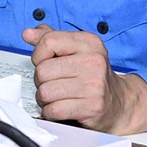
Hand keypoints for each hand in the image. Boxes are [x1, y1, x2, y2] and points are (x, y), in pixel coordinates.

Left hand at [22, 25, 146, 133]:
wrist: (118, 103)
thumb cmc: (92, 75)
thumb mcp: (76, 50)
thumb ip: (51, 38)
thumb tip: (28, 33)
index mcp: (89, 42)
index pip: (48, 41)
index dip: (38, 55)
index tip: (44, 62)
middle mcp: (93, 61)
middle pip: (43, 70)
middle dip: (41, 81)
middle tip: (54, 83)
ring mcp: (94, 85)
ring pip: (45, 92)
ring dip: (45, 98)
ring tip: (58, 96)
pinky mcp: (91, 107)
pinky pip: (53, 110)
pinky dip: (51, 112)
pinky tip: (61, 108)